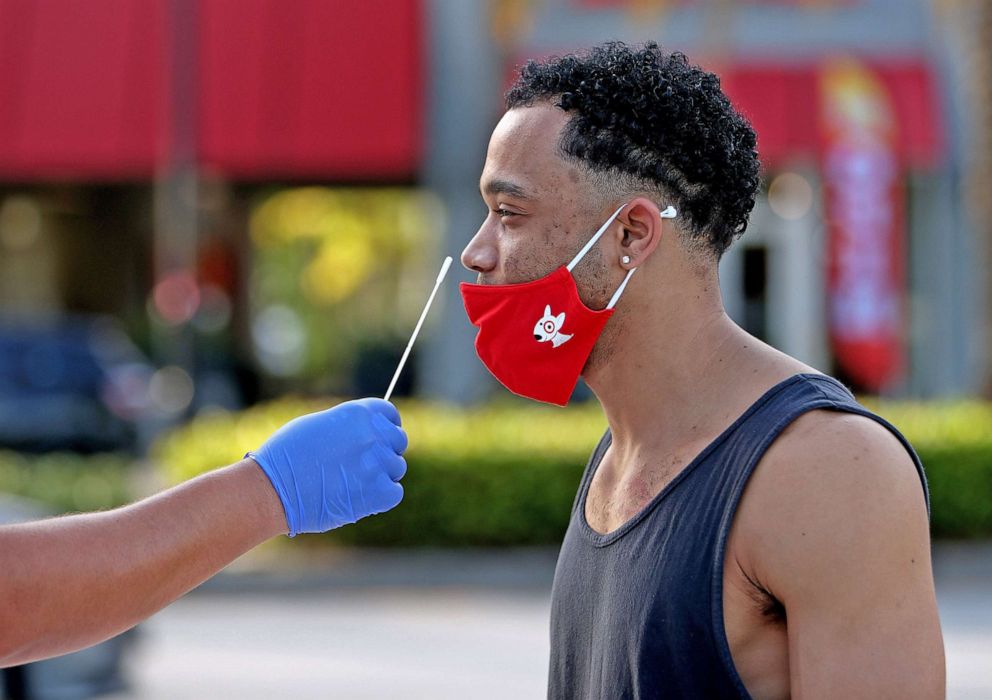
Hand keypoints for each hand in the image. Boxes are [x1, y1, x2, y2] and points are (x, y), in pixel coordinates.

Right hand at [247, 399, 407, 535]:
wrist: (272, 489)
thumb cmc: (285, 456)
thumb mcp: (317, 425)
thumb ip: (347, 426)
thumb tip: (364, 432)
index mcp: (358, 413)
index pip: (389, 414)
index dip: (386, 426)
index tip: (380, 437)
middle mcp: (372, 434)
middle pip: (398, 441)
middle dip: (385, 451)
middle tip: (364, 465)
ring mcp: (377, 463)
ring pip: (396, 468)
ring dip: (381, 476)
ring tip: (353, 483)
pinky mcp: (377, 493)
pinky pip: (394, 492)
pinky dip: (382, 498)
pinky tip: (361, 498)